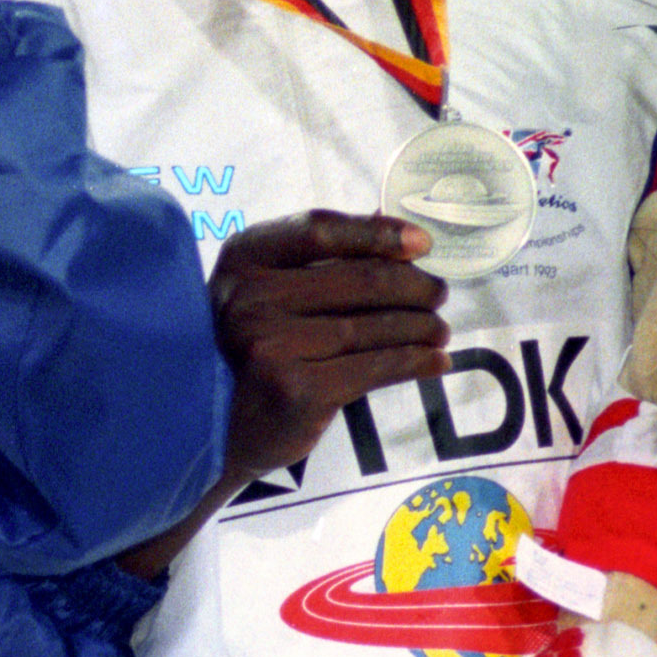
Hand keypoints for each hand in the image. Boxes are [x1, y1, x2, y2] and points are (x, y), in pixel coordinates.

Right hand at [125, 210, 449, 574]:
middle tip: (438, 293)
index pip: (319, 230)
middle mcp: (250, 297)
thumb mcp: (266, 291)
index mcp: (243, 259)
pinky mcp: (296, 389)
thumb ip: (320, 258)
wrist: (216, 428)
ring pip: (370, 326)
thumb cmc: (249, 349)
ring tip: (440, 329)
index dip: (377, 233)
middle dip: (411, 285)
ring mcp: (270, 344)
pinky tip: (435, 361)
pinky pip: (373, 368)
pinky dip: (413, 362)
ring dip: (419, 326)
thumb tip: (394, 227)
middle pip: (357, 279)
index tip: (421, 243)